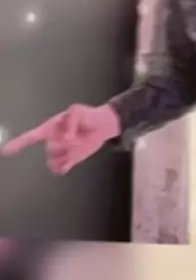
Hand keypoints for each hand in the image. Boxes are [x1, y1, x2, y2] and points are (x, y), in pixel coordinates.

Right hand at [1, 104, 119, 174]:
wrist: (101, 126)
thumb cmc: (87, 116)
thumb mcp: (78, 111)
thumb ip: (70, 120)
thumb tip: (65, 138)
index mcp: (49, 128)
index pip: (30, 137)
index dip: (17, 143)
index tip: (4, 151)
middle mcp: (52, 141)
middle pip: (49, 151)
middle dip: (65, 146)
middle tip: (79, 136)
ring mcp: (60, 152)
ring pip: (54, 161)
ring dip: (67, 155)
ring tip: (79, 144)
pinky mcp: (69, 160)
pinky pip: (60, 169)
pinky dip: (64, 167)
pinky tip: (71, 159)